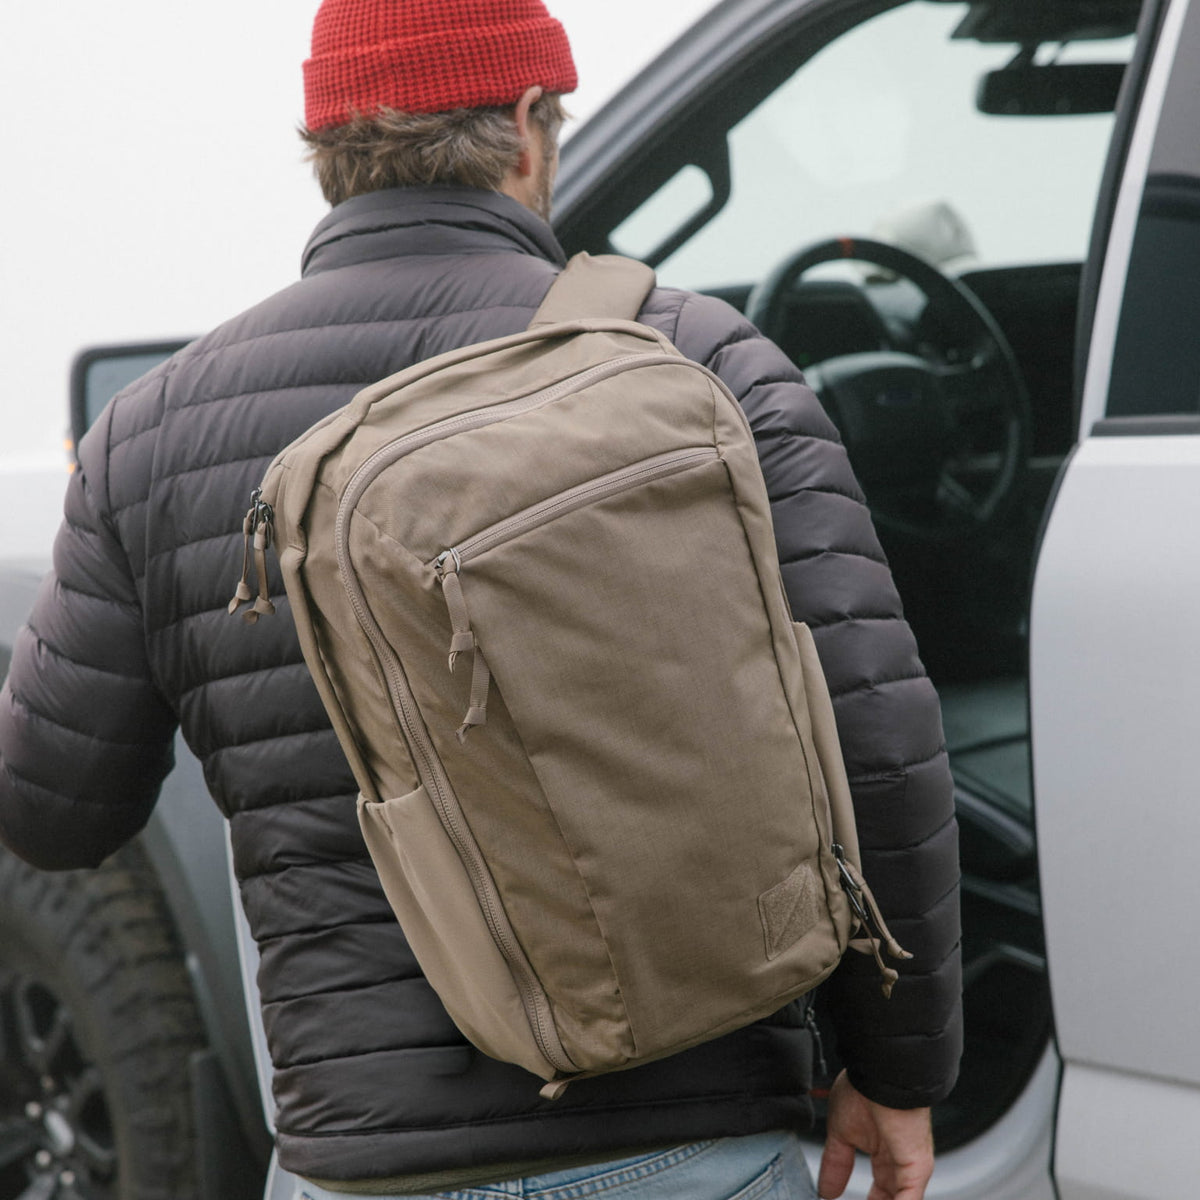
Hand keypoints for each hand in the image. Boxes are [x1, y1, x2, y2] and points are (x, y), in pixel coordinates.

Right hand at [817, 1070, 934, 1199]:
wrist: (877, 1072)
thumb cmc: (862, 1088)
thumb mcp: (841, 1131)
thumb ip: (836, 1163)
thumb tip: (825, 1189)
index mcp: (885, 1152)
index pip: (880, 1192)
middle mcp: (900, 1162)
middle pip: (890, 1198)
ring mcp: (910, 1167)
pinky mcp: (916, 1169)